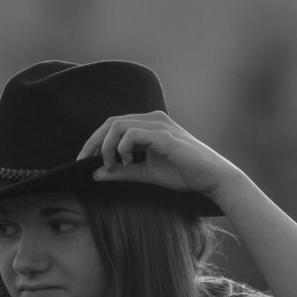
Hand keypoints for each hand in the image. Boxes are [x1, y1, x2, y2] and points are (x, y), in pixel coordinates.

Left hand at [80, 111, 241, 201]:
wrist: (212, 178)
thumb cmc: (184, 173)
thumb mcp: (146, 173)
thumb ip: (123, 172)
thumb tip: (96, 174)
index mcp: (149, 125)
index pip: (113, 125)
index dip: (95, 141)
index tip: (83, 160)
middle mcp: (153, 119)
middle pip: (111, 121)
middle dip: (93, 142)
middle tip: (84, 161)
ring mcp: (159, 125)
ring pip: (119, 125)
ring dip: (107, 146)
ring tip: (110, 164)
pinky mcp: (165, 136)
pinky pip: (133, 133)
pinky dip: (122, 147)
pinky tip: (125, 161)